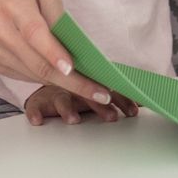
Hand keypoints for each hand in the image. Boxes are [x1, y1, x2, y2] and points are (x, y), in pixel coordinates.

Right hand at [0, 0, 115, 106]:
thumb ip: (57, 16)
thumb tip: (77, 47)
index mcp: (13, 6)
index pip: (35, 34)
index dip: (54, 53)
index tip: (73, 68)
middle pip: (37, 64)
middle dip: (71, 82)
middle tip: (100, 93)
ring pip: (33, 75)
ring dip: (63, 85)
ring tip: (91, 89)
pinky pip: (25, 76)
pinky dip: (47, 78)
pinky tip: (65, 79)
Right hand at [24, 84, 138, 126]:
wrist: (37, 57)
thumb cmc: (75, 81)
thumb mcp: (97, 84)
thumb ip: (116, 93)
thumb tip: (143, 102)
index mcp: (91, 78)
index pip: (108, 87)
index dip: (121, 99)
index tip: (133, 111)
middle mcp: (74, 84)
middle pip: (87, 94)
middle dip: (99, 106)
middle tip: (111, 117)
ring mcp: (55, 91)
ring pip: (61, 99)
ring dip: (68, 109)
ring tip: (74, 119)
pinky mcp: (38, 99)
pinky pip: (34, 105)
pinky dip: (35, 112)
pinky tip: (38, 121)